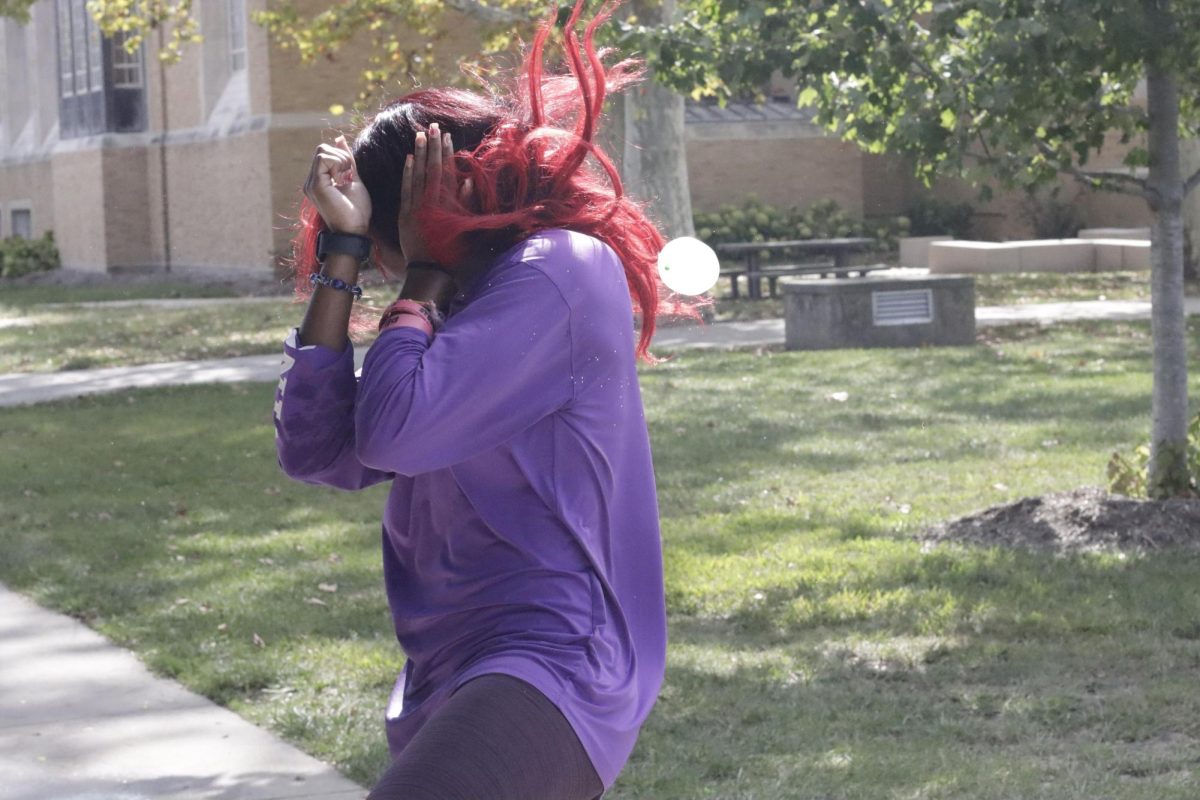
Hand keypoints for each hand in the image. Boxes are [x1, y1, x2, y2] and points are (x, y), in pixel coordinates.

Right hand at [304, 134, 370, 235]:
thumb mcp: (353, 178)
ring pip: (322, 151)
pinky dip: (337, 163)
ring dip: (340, 160)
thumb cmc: (356, 210)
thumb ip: (346, 160)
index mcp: (319, 180)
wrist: (354, 230)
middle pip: (322, 149)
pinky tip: (342, 178)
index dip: (341, 156)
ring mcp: (311, 183)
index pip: (325, 153)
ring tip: (346, 178)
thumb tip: (339, 139)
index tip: (350, 173)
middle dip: (341, 156)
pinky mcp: (315, 185)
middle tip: (349, 174)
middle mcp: (311, 181)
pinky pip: (323, 159)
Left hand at [397, 122, 471, 264]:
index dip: (446, 153)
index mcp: (446, 204)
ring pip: (417, 175)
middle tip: (432, 127)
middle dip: (432, 147)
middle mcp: (430, 202)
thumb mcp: (466, 228)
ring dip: (418, 154)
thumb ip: (467, 203)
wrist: (431, 272)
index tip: (446, 136)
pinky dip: (406, 173)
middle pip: (431, 169)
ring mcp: (416, 207)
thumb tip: (469, 179)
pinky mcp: (405, 215)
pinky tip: (408, 158)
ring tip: (418, 135)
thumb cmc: (453, 252)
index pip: (446, 172)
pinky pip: (405, 189)